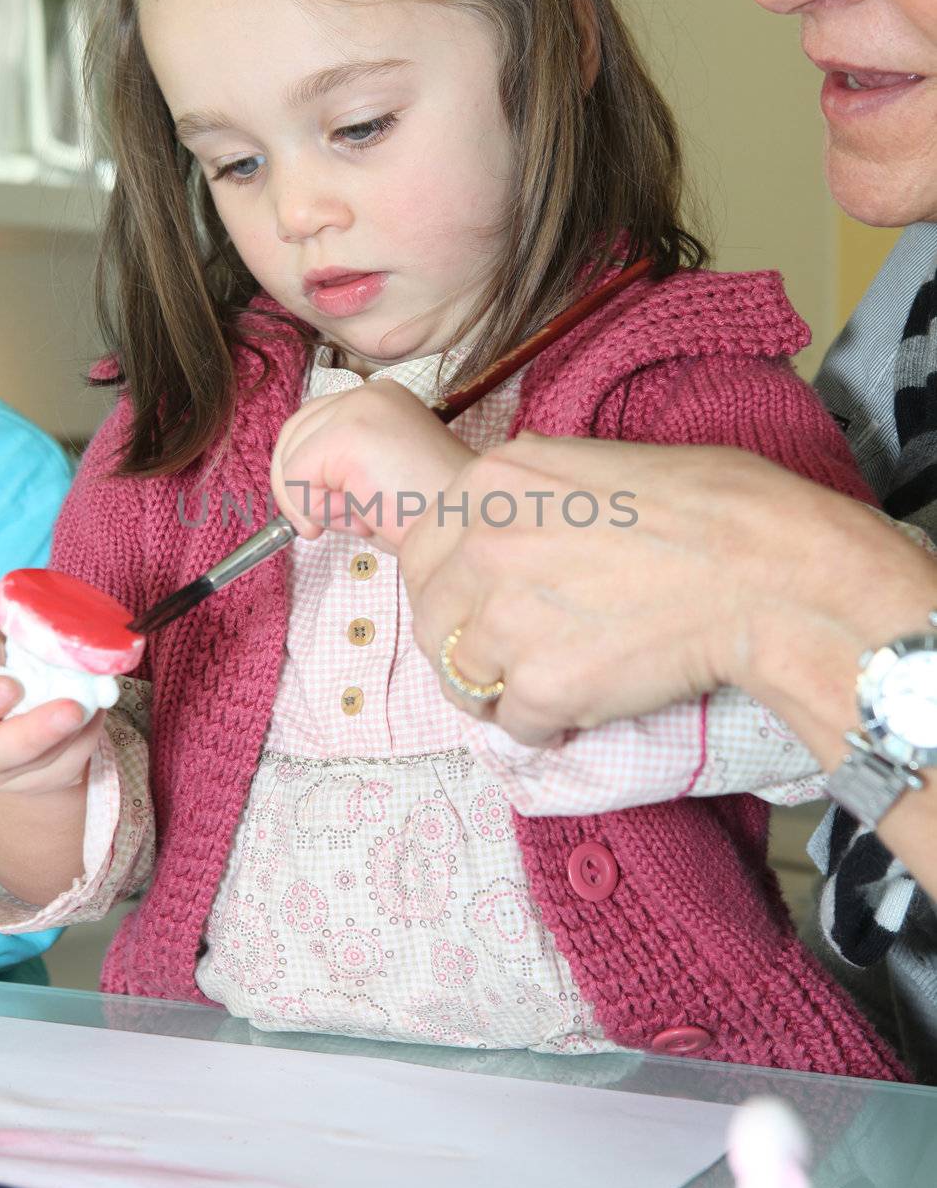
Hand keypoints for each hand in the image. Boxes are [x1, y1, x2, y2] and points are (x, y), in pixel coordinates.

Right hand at [0, 615, 104, 796]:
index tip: (11, 686)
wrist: (4, 682)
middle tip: (71, 709)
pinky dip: (82, 743)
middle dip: (33, 735)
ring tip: (90, 704)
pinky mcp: (30, 782)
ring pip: (31, 768)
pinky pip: (61, 771)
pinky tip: (93, 714)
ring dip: (66, 738)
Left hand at [270, 380, 474, 549]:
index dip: (307, 475)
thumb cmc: (433, 517)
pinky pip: (297, 477)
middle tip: (330, 524)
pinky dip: (318, 510)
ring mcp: (357, 407)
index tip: (333, 512)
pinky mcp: (347, 433)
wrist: (470, 525)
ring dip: (314, 502)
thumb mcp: (378, 480)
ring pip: (290, 458)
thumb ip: (339, 470)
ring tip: (361, 517)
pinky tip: (363, 517)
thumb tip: (296, 487)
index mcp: (380, 399)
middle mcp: (368, 393)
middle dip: (299, 489)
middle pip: (292, 435)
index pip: (311, 426)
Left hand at [401, 434, 936, 753]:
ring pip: (464, 680)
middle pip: (432, 619)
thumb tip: (505, 516)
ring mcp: (504, 618)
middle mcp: (481, 544)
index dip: (450, 590)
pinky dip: (547, 725)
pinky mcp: (541, 685)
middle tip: (516, 659)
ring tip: (560, 682)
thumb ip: (533, 493)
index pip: (421, 552)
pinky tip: (589, 703)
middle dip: (466, 646)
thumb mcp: (597, 462)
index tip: (478, 609)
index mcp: (492, 481)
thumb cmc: (710, 508)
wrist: (766, 572)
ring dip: (505, 690)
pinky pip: (514, 724)